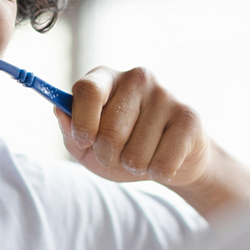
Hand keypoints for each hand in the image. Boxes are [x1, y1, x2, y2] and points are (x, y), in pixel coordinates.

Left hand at [55, 66, 209, 186]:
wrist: (168, 158)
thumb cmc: (119, 148)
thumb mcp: (86, 144)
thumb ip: (70, 130)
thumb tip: (60, 111)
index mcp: (105, 78)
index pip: (88, 90)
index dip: (82, 122)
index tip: (84, 141)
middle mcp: (137, 78)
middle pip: (110, 129)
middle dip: (107, 155)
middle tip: (114, 155)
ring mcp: (166, 94)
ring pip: (136, 152)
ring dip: (133, 165)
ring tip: (140, 156)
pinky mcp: (189, 117)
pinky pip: (163, 162)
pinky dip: (157, 171)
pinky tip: (161, 160)